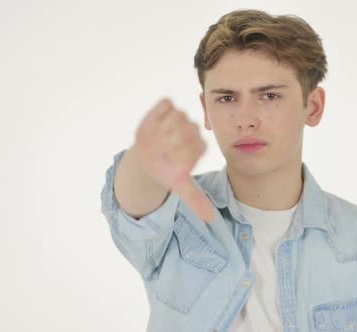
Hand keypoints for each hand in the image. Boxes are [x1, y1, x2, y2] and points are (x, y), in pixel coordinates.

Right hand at [133, 98, 213, 222]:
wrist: (146, 157)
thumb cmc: (165, 171)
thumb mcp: (180, 186)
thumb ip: (196, 200)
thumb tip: (210, 220)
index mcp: (200, 147)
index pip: (193, 145)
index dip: (177, 153)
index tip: (171, 159)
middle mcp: (193, 130)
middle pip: (184, 129)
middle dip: (169, 140)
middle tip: (163, 149)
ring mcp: (181, 116)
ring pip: (176, 115)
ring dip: (162, 128)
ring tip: (159, 138)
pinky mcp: (168, 105)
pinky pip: (165, 104)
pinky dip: (157, 114)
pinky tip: (155, 125)